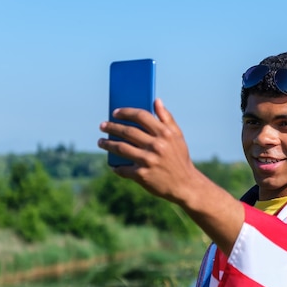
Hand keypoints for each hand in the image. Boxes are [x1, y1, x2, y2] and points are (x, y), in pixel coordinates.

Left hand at [98, 98, 244, 254]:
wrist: (185, 185)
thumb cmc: (180, 158)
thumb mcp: (178, 137)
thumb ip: (167, 118)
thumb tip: (156, 100)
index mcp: (165, 134)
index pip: (141, 116)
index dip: (126, 112)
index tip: (115, 113)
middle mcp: (156, 146)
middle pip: (128, 131)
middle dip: (112, 127)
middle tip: (103, 126)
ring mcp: (148, 161)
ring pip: (121, 148)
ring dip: (108, 144)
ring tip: (101, 142)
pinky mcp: (142, 175)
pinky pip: (123, 169)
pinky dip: (116, 166)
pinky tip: (112, 164)